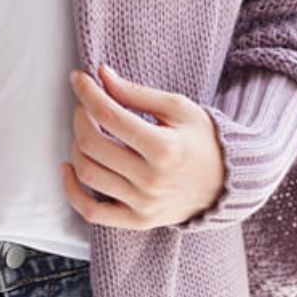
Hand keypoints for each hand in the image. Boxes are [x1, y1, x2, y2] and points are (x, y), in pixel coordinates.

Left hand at [61, 64, 225, 229]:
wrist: (226, 181)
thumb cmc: (202, 139)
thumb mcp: (177, 107)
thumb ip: (136, 93)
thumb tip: (101, 75)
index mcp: (164, 148)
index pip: (109, 116)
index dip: (87, 93)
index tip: (78, 78)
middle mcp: (152, 180)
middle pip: (92, 145)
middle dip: (79, 117)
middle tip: (85, 105)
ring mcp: (144, 204)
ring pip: (88, 174)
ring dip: (76, 146)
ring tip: (85, 131)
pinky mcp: (138, 221)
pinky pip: (92, 213)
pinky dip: (72, 191)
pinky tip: (70, 168)